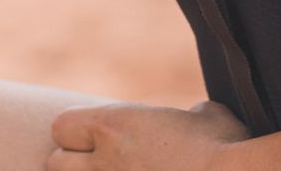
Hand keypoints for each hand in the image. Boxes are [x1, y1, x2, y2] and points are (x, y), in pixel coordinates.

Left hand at [48, 98, 252, 169]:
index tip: (97, 138)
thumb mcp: (206, 115)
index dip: (78, 131)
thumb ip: (185, 116)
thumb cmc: (225, 146)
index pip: (62, 126)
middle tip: (104, 166)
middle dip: (74, 165)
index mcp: (116, 126)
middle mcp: (102, 164)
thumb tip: (192, 118)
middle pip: (54, 164)